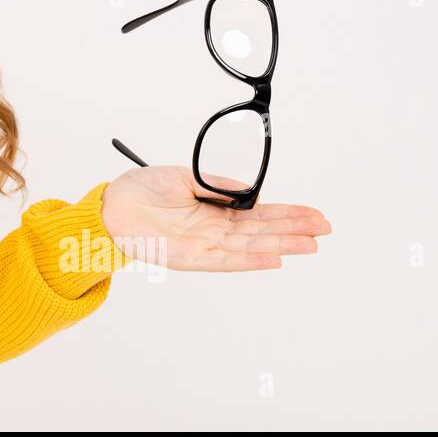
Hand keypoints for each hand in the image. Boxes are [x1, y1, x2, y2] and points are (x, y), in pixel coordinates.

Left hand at [100, 166, 330, 270]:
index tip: (314, 214)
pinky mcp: (190, 257)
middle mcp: (214, 230)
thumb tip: (250, 191)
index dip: (287, 214)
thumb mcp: (185, 177)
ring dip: (282, 245)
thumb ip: (218, 185)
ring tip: (311, 245)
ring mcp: (204, 245)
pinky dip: (251, 260)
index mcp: (214, 210)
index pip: (258, 214)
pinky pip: (225, 260)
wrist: (111, 206)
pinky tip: (275, 258)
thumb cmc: (142, 190)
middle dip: (295, 229)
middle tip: (326, 229)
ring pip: (250, 247)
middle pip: (262, 231)